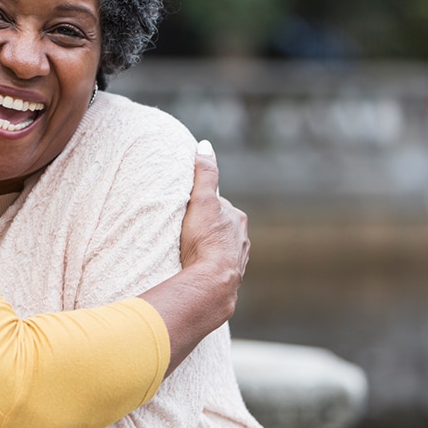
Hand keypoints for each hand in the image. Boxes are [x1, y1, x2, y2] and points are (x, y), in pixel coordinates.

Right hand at [179, 140, 249, 312]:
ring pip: (222, 249)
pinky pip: (219, 268)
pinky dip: (210, 267)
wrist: (212, 281)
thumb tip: (205, 145)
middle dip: (207, 227)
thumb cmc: (205, 239)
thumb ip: (205, 173)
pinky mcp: (231, 279)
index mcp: (238, 220)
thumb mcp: (202, 200)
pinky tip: (198, 270)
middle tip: (185, 232)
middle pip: (221, 227)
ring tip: (190, 252)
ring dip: (209, 249)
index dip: (202, 206)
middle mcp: (242, 239)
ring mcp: (238, 261)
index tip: (187, 210)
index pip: (219, 206)